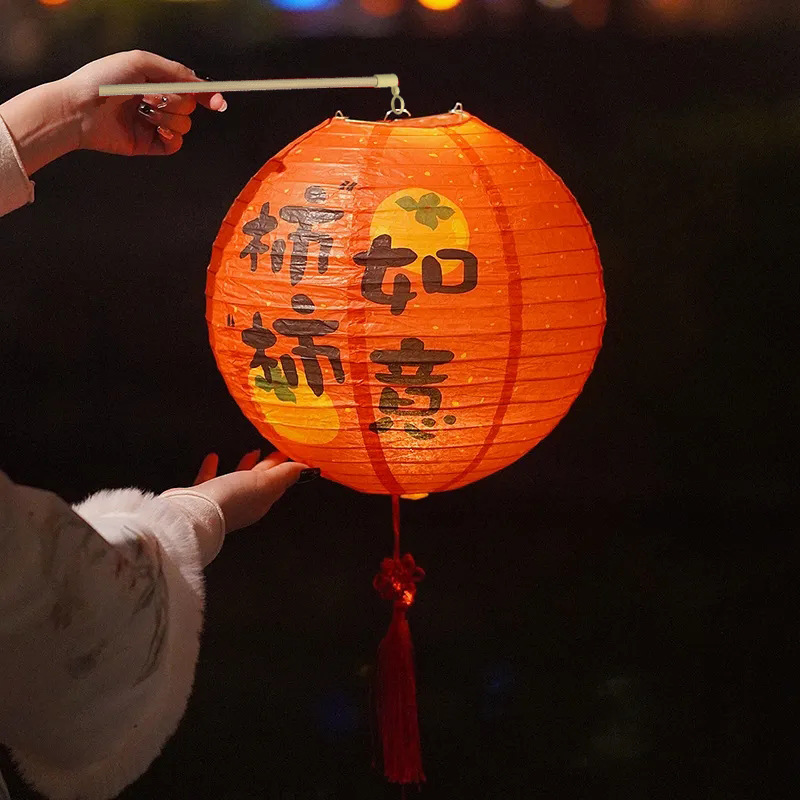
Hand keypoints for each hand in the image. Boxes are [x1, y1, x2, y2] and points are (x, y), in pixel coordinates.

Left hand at [62, 50, 225, 156]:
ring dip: (168, 116)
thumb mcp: (140, 62)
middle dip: (175, 100)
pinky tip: (156, 128)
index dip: (207, 94)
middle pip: (190, 106)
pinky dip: (171, 137)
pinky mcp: (148, 144)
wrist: (79, 109)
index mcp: (155, 81)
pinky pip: (175, 145)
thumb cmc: (101, 81)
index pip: (190, 88)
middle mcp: (156, 102)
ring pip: (184, 125)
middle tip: (149, 95)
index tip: (219, 102)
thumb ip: (174, 70)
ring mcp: (153, 124)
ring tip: (144, 111)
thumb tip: (199, 83)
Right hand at [191, 450, 309, 534]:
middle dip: (269, 466)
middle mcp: (243, 503)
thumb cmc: (232, 499)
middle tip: (275, 450)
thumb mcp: (265, 484)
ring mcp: (222, 502)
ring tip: (251, 452)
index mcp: (261, 501)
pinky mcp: (200, 498)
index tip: (289, 452)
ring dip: (246, 466)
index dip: (285, 467)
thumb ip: (284, 475)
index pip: (278, 482)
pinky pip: (209, 480)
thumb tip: (307, 469)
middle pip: (260, 481)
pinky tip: (213, 456)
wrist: (193, 515)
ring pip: (238, 481)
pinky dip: (212, 468)